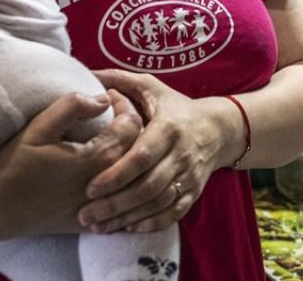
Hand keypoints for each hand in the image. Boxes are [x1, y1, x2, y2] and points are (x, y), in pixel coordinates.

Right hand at [0, 91, 142, 239]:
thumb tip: (103, 98)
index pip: (132, 126)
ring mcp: (101, 208)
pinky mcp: (93, 223)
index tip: (111, 96)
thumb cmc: (11, 166)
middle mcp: (107, 186)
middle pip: (139, 150)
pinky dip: (128, 183)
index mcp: (96, 159)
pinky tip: (115, 168)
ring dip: (132, 153)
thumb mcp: (37, 129)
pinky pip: (124, 203)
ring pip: (135, 177)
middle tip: (116, 111)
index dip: (126, 106)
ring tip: (117, 135)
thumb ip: (71, 107)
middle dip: (132, 126)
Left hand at [78, 69, 240, 233]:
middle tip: (85, 215)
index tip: (90, 187)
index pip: (142, 156)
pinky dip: (150, 224)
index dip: (116, 174)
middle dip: (115, 203)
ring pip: (158, 204)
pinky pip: (172, 214)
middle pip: (148, 186)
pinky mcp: (193, 193)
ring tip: (98, 226)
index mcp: (169, 127)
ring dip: (127, 218)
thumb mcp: (151, 87)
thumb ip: (118, 81)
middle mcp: (182, 154)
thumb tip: (85, 74)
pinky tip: (126, 228)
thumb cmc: (174, 106)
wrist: (217, 130)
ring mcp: (190, 176)